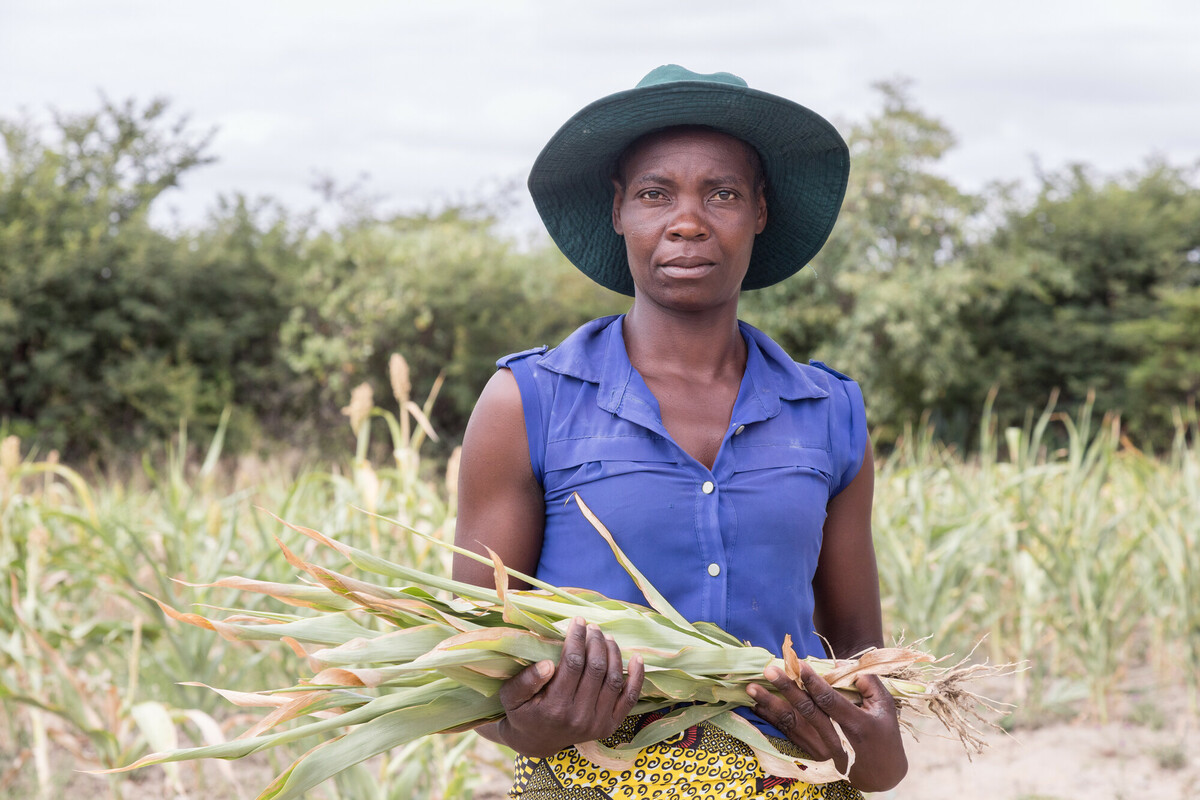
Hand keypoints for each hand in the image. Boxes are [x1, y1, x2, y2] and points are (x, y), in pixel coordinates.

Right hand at [496, 617, 644, 757]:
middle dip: (596, 642)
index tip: (578, 621)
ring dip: (613, 653)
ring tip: (606, 637)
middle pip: (596, 669)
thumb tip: (548, 663)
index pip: (572, 664)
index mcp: (555, 708)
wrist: (536, 742)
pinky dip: (636, 678)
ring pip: (614, 680)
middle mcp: (579, 717)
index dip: (577, 639)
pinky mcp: (610, 726)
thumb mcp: (511, 697)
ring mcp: (597, 723)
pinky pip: (629, 699)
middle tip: (592, 627)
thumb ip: (526, 680)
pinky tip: (637, 658)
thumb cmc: (522, 712)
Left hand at [747, 661, 906, 791]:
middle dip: (786, 689)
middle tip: (769, 670)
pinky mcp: (812, 756)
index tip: (798, 664)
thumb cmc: (884, 733)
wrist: (881, 775)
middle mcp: (836, 739)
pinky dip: (771, 721)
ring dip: (770, 705)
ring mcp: (822, 749)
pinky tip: (757, 707)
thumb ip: (867, 683)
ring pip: (792, 725)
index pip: (829, 701)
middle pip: (806, 712)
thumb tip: (840, 665)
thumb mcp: (885, 706)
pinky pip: (788, 736)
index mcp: (855, 724)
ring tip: (752, 689)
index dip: (813, 682)